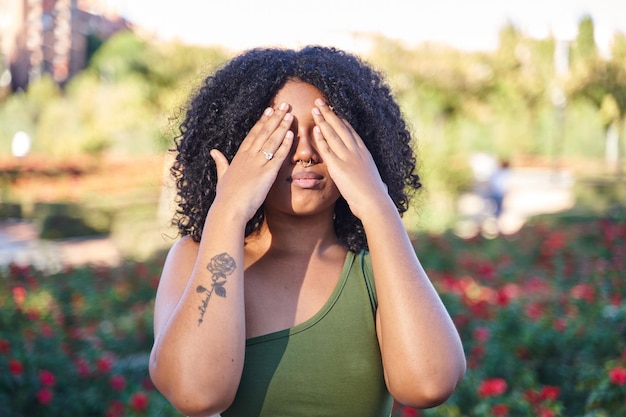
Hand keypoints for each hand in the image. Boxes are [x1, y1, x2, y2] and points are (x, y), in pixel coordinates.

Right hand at [210, 103, 293, 220]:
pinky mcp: (267, 173)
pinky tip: (292, 134)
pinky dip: (285, 144)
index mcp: (239, 157)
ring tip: (290, 113)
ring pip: (272, 140)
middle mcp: (248, 157)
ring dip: (282, 126)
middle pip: (264, 132)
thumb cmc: (226, 197)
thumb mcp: (222, 176)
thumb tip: (213, 151)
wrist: (228, 209)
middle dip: (275, 118)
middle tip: (283, 105)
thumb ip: (220, 163)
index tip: (269, 110)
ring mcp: (258, 164)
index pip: (253, 134)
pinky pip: (278, 156)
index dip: (262, 121)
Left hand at [311, 99, 389, 218]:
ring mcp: (348, 158)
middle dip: (329, 113)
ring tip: (314, 108)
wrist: (375, 203)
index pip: (351, 132)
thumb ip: (374, 181)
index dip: (341, 120)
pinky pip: (327, 149)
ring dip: (323, 120)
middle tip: (320, 101)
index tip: (333, 110)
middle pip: (341, 127)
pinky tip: (315, 129)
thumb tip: (382, 185)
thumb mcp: (377, 184)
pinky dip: (321, 138)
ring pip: (333, 134)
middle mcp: (357, 152)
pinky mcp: (338, 167)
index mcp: (365, 153)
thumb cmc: (376, 197)